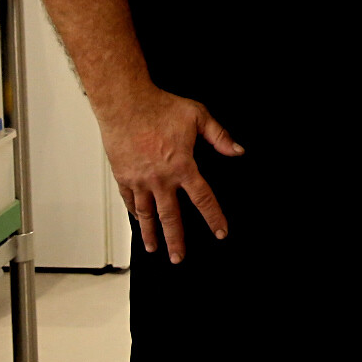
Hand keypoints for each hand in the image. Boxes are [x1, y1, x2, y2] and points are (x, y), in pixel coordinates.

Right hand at [97, 87, 243, 262]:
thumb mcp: (198, 117)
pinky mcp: (123, 176)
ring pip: (146, 214)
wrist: (125, 103)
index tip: (221, 232)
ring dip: (151, 234)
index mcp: (182, 166)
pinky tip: (138, 222)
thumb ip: (220, 137)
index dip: (214, 217)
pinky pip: (129, 200)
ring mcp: (139, 180)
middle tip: (179, 258)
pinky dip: (134, 213)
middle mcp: (160, 179)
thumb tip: (238, 151)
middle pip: (171, 217)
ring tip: (155, 249)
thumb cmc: (160, 108)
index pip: (203, 199)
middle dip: (176, 240)